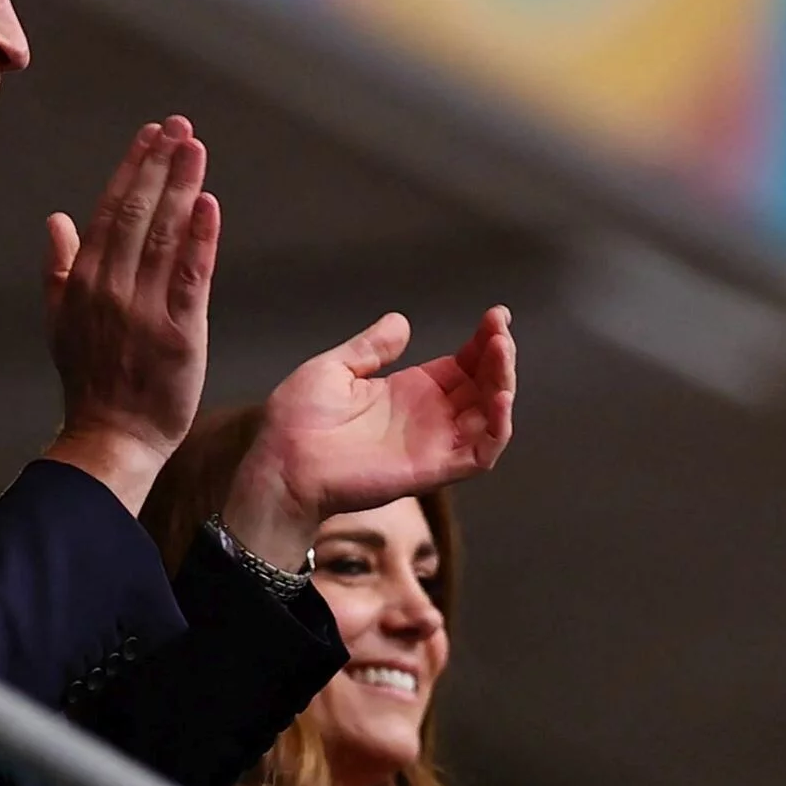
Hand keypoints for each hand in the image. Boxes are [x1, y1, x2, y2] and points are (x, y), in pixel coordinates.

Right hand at [40, 118, 218, 511]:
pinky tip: (209, 205)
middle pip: (137, 213)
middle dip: (159, 165)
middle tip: (179, 126)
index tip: (151, 135)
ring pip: (163, 236)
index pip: (109, 211)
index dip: (132, 169)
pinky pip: (189, 277)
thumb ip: (59, 267)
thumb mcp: (60, 321)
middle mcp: (111, 288)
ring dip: (181, 188)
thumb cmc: (89, 383)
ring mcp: (144, 310)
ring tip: (195, 148)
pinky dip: (199, 239)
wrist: (109, 439)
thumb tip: (56, 220)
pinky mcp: (178, 334)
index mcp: (85, 282)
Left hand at [220, 307, 516, 569]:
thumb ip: (371, 348)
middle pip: (483, 386)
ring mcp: (434, 445)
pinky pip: (481, 453)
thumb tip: (400, 322)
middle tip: (500, 329)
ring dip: (504, 385)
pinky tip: (499, 396)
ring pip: (490, 417)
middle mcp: (429, 418)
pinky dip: (498, 427)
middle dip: (498, 356)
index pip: (463, 365)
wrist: (282, 464)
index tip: (496, 315)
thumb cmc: (297, 422)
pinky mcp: (433, 469)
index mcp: (409, 392)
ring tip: (502, 352)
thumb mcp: (334, 369)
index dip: (483, 342)